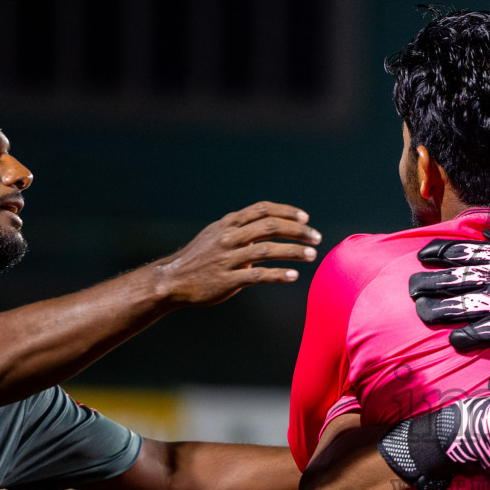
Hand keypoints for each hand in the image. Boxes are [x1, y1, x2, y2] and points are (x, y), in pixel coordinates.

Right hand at [152, 201, 321, 305]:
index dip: (287, 211)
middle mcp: (229, 237)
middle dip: (297, 231)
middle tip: (316, 237)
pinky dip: (278, 274)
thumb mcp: (217, 235)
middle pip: (270, 227)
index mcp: (228, 224)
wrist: (173, 280)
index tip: (305, 218)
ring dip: (293, 251)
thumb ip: (242, 230)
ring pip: (267, 250)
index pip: (262, 209)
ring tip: (311, 255)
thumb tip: (270, 227)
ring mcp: (228, 258)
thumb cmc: (200, 258)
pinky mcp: (227, 280)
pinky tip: (294, 276)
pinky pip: (257, 276)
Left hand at [408, 228, 489, 367]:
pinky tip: (456, 340)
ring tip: (422, 313)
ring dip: (445, 308)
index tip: (423, 254)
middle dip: (434, 280)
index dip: (444, 252)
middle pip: (464, 276)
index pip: (471, 250)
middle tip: (411, 287)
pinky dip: (474, 335)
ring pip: (473, 302)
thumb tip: (488, 231)